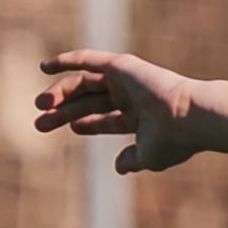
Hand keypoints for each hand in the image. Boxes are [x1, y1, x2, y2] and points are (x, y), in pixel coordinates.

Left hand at [34, 48, 207, 173]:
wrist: (189, 118)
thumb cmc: (173, 140)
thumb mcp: (149, 155)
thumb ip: (133, 159)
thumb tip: (119, 167)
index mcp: (139, 117)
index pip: (105, 118)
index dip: (85, 123)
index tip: (71, 128)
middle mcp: (131, 96)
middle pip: (89, 102)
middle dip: (64, 113)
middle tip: (39, 125)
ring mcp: (126, 80)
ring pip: (84, 83)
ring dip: (60, 93)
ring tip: (40, 105)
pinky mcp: (121, 65)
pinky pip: (87, 59)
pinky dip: (66, 60)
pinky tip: (45, 67)